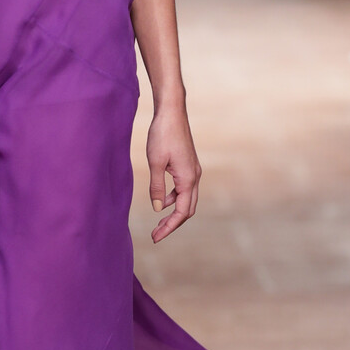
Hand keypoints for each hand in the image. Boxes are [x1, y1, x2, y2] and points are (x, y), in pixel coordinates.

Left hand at [147, 104, 200, 242]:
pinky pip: (184, 188)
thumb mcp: (154, 163)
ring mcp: (193, 170)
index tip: (156, 237)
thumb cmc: (162, 135)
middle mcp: (194, 177)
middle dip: (173, 224)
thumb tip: (158, 209)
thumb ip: (156, 187)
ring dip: (174, 212)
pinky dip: (174, 198)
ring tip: (158, 222)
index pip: (182, 212)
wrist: (172, 112)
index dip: (169, 227)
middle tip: (156, 234)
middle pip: (188, 209)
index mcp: (188, 179)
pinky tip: (162, 199)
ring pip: (187, 199)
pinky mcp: (188, 165)